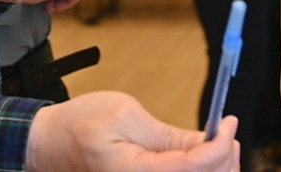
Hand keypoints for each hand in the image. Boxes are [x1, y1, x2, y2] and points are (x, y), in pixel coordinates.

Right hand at [26, 92, 238, 171]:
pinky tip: (204, 157)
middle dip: (225, 156)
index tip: (229, 120)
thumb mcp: (125, 115)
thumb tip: (208, 140)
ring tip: (218, 141)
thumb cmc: (80, 126)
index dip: (222, 144)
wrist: (51, 145)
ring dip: (218, 166)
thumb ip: (169, 135)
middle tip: (226, 129)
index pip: (197, 167)